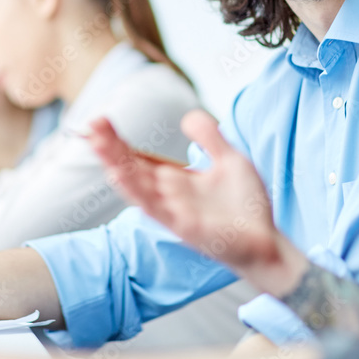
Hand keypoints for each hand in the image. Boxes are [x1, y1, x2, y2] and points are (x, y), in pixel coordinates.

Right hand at [89, 110, 308, 295]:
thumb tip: (187, 117)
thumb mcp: (230, 160)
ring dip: (116, 164)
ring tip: (96, 143)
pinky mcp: (184, 226)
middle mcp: (168, 195)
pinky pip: (154, 208)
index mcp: (175, 180)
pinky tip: (118, 175)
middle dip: (111, 147)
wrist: (268, 241)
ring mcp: (173, 211)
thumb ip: (210, 137)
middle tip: (91, 124)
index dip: (119, 141)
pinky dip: (135, 191)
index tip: (98, 120)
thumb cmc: (246, 206)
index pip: (138, 157)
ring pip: (137, 186)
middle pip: (132, 168)